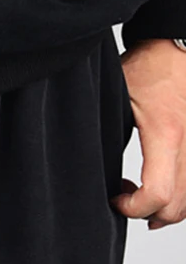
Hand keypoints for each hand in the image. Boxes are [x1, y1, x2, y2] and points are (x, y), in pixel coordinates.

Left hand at [113, 38, 185, 229]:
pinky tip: (158, 186)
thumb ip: (107, 128)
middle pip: (177, 207)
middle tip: (121, 197)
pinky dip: (179, 198)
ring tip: (136, 194)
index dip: (134, 207)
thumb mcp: (117, 96)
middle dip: (147, 213)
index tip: (114, 198)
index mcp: (167, 135)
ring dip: (164, 209)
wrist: (176, 50)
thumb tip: (86, 156)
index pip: (158, 193)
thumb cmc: (148, 68)